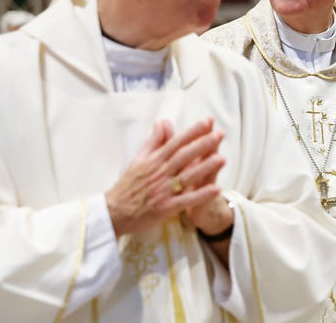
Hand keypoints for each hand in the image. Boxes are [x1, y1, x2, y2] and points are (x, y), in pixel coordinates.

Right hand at [106, 118, 225, 237]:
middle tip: (221, 135)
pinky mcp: (165, 208)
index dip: (192, 132)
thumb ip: (154, 141)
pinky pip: (185, 200)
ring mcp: (163, 190)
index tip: (207, 123)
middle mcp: (159, 173)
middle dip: (203, 144)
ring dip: (205, 167)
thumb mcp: (138, 159)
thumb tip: (164, 122)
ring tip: (222, 158)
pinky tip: (215, 189)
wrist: (113, 212)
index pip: (175, 142)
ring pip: (187, 176)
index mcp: (154, 160)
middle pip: (184, 156)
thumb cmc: (127, 185)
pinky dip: (200, 195)